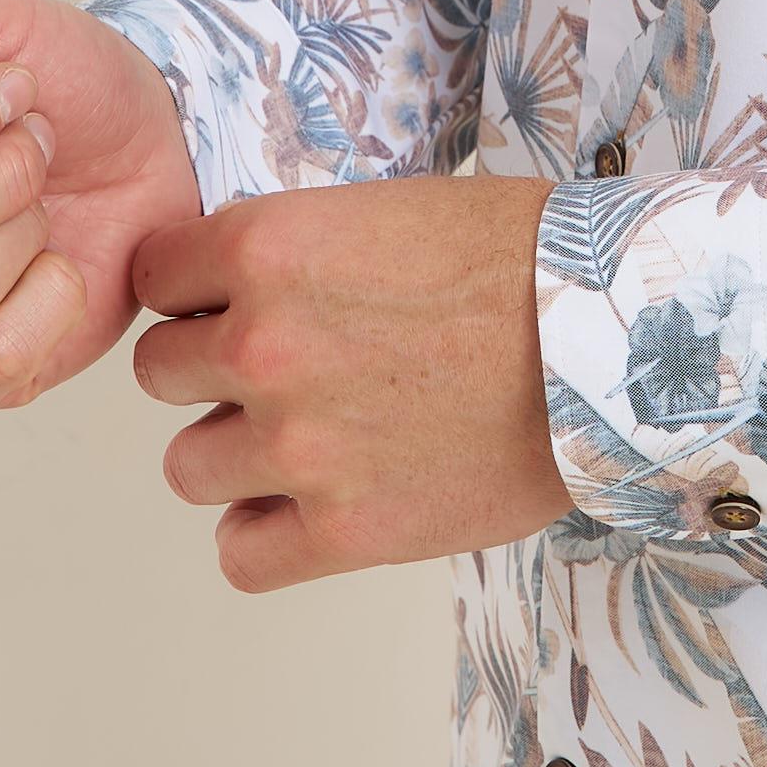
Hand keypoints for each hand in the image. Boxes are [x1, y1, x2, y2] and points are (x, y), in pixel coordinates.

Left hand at [130, 170, 569, 587]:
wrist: (612, 340)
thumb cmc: (521, 261)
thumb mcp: (383, 211)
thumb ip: (292, 254)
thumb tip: (232, 296)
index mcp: (266, 248)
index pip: (154, 278)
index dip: (195, 291)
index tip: (235, 303)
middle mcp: (263, 346)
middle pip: (161, 374)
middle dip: (214, 372)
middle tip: (293, 371)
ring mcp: (299, 446)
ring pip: (188, 467)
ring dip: (237, 454)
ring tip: (312, 439)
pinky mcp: (346, 530)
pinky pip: (241, 555)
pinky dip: (266, 536)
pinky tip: (314, 507)